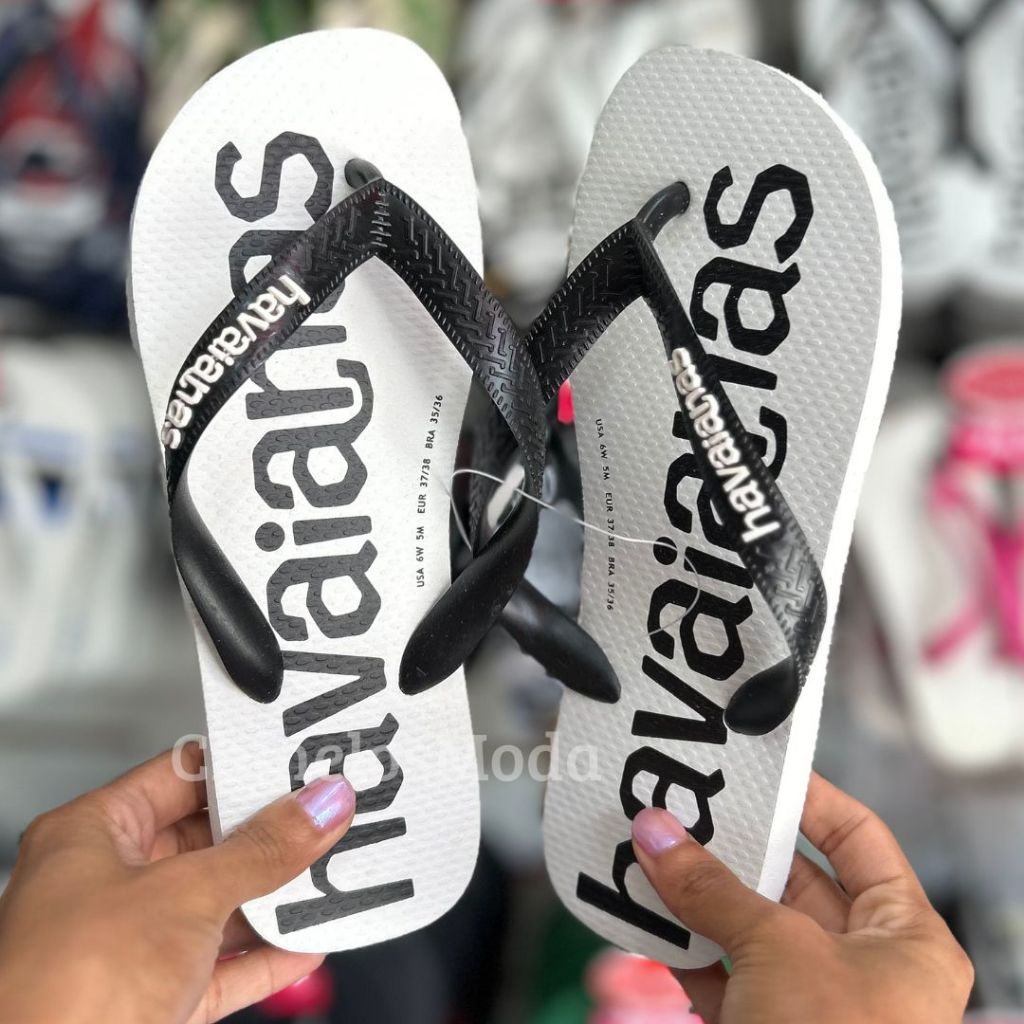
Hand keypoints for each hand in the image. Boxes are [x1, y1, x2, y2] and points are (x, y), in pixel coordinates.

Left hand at [0, 742, 354, 1023]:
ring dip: (275, 897)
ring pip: (219, 906)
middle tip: (326, 817)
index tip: (297, 762)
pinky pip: (223, 966)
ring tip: (330, 872)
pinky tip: (307, 943)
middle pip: (206, 842)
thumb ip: (262, 850)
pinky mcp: (153, 1001)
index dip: (240, 766)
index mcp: (90, 836)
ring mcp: (130, 946)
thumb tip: (317, 807)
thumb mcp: (186, 894)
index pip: (179, 776)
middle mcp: (106, 886)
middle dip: (269, 835)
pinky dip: (267, 957)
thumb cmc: (66, 991)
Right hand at [632, 772, 972, 1023]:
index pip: (857, 839)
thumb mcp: (778, 951)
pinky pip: (718, 971)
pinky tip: (642, 906)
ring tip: (651, 844)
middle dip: (732, 845)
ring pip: (746, 926)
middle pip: (791, 880)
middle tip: (682, 804)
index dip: (808, 799)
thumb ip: (711, 888)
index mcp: (903, 938)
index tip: (754, 771)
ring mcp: (808, 1003)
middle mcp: (861, 966)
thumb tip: (655, 831)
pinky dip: (680, 943)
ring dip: (696, 891)